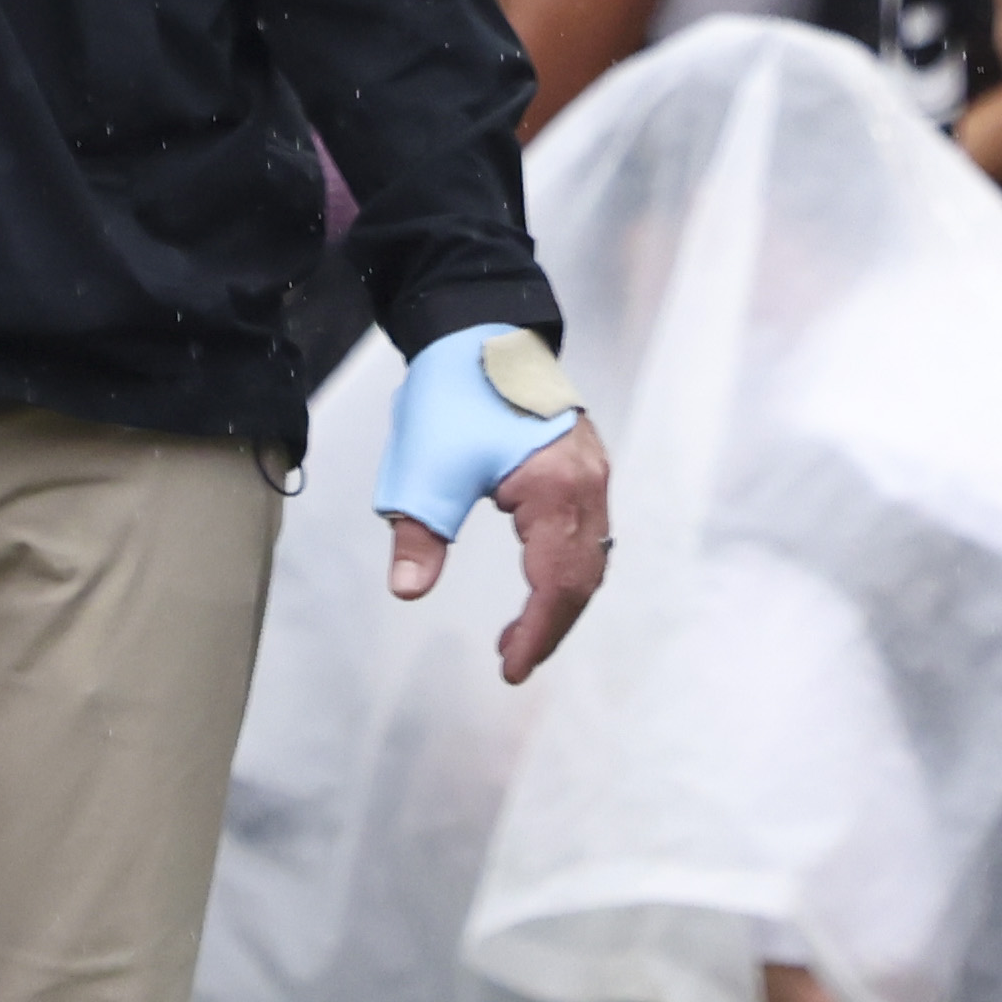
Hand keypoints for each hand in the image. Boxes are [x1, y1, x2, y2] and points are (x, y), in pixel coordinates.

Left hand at [391, 417, 616, 682]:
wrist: (479, 331)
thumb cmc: (453, 395)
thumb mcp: (423, 470)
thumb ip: (419, 534)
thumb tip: (408, 593)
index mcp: (556, 490)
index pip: (557, 583)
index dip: (537, 633)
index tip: (510, 670)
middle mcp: (588, 485)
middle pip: (583, 577)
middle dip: (551, 626)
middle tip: (512, 661)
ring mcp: (592, 474)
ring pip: (589, 558)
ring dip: (560, 601)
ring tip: (520, 634)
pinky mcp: (584, 466)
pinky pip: (586, 534)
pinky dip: (566, 570)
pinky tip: (537, 584)